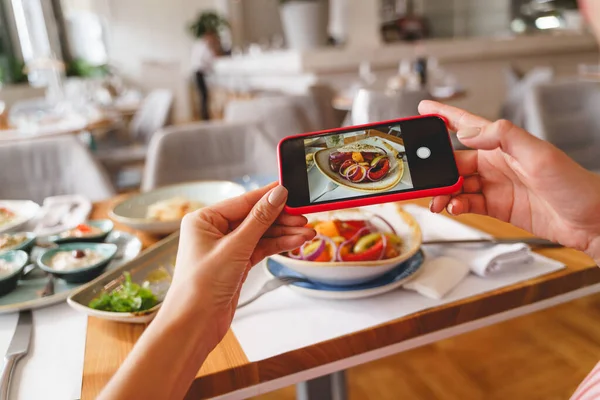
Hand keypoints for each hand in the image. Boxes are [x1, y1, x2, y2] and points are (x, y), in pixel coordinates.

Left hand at [161, 183, 314, 348]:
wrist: (194, 324)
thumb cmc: (201, 286)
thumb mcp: (235, 247)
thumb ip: (259, 219)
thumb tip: (277, 195)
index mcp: (204, 219)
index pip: (243, 201)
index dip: (269, 196)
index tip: (291, 190)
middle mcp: (213, 231)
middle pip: (254, 217)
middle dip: (281, 219)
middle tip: (304, 217)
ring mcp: (226, 247)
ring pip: (260, 233)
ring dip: (284, 233)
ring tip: (307, 232)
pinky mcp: (236, 263)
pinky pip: (260, 248)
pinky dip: (277, 245)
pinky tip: (295, 242)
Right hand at [419, 101, 599, 261]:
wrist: (591, 221)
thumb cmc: (574, 184)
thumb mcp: (539, 154)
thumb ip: (503, 137)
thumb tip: (466, 133)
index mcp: (504, 143)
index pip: (467, 124)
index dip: (444, 115)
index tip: (423, 109)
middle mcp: (496, 163)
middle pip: (455, 162)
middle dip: (437, 170)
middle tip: (423, 179)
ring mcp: (495, 185)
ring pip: (457, 185)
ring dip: (444, 192)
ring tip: (439, 201)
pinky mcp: (497, 206)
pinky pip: (468, 204)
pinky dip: (456, 206)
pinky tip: (455, 208)